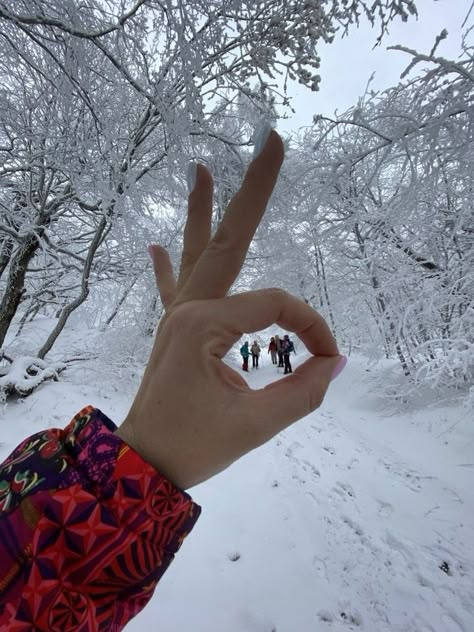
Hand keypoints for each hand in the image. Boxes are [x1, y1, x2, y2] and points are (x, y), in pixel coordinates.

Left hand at [116, 129, 343, 488]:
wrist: (142, 465)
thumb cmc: (194, 446)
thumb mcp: (255, 423)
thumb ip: (302, 391)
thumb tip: (334, 362)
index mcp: (205, 324)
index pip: (275, 305)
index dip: (310, 325)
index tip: (329, 356)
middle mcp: (188, 308)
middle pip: (229, 241)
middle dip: (253, 190)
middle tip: (272, 141)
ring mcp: (176, 316)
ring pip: (196, 254)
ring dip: (202, 211)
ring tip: (200, 168)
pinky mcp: (173, 330)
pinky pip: (172, 289)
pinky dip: (167, 265)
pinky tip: (155, 243)